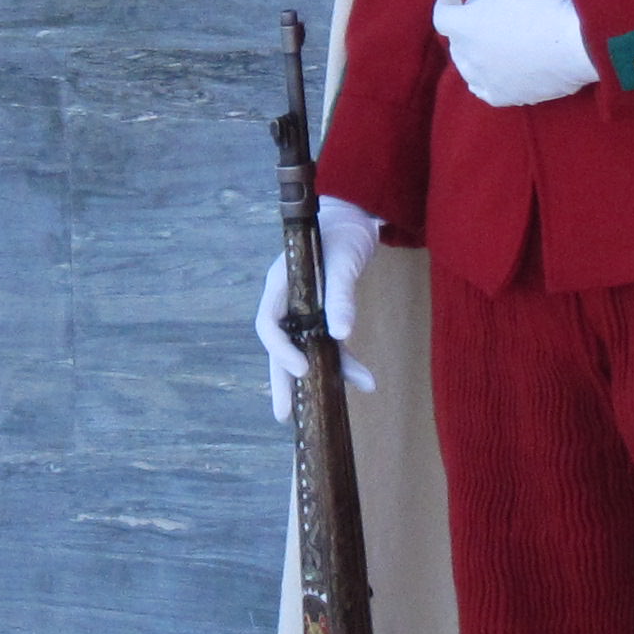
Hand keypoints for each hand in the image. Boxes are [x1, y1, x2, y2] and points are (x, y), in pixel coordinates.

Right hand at [256, 197, 383, 422]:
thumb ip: (341, 295)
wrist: (356, 219)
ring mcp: (304, 309)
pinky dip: (344, 363)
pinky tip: (364, 381)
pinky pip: (328, 344)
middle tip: (283, 414)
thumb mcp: (345, 262)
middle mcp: (287, 300)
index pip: (268, 324)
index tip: (303, 369)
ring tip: (318, 412)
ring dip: (315, 379)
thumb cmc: (345, 233)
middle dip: (282, 380)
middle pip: (279, 346)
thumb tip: (341, 333)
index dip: (280, 350)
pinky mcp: (323, 314)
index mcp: (280, 283)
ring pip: (303, 350)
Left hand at [430, 0, 597, 108]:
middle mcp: (472, 56)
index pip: (442, 15)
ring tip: (486, 44)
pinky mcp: (511, 96)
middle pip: (457, 43)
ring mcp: (491, 79)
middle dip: (464, 28)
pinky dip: (488, 82)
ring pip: (470, 70)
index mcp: (466, 25)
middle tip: (480, 14)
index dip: (445, 3)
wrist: (578, 42)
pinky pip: (488, 92)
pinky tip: (496, 74)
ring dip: (473, 55)